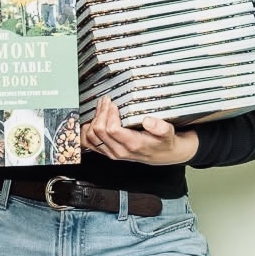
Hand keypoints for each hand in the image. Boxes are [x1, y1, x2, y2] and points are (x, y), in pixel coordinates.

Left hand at [83, 95, 198, 164]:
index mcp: (132, 145)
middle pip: (99, 131)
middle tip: (106, 101)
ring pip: (91, 136)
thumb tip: (148, 121)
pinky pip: (89, 143)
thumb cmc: (163, 142)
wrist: (164, 154)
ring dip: (93, 119)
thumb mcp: (168, 133)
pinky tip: (90, 120)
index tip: (114, 104)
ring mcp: (111, 152)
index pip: (112, 129)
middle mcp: (119, 151)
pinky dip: (86, 131)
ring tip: (100, 107)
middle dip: (100, 112)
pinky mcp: (107, 152)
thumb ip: (161, 127)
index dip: (110, 114)